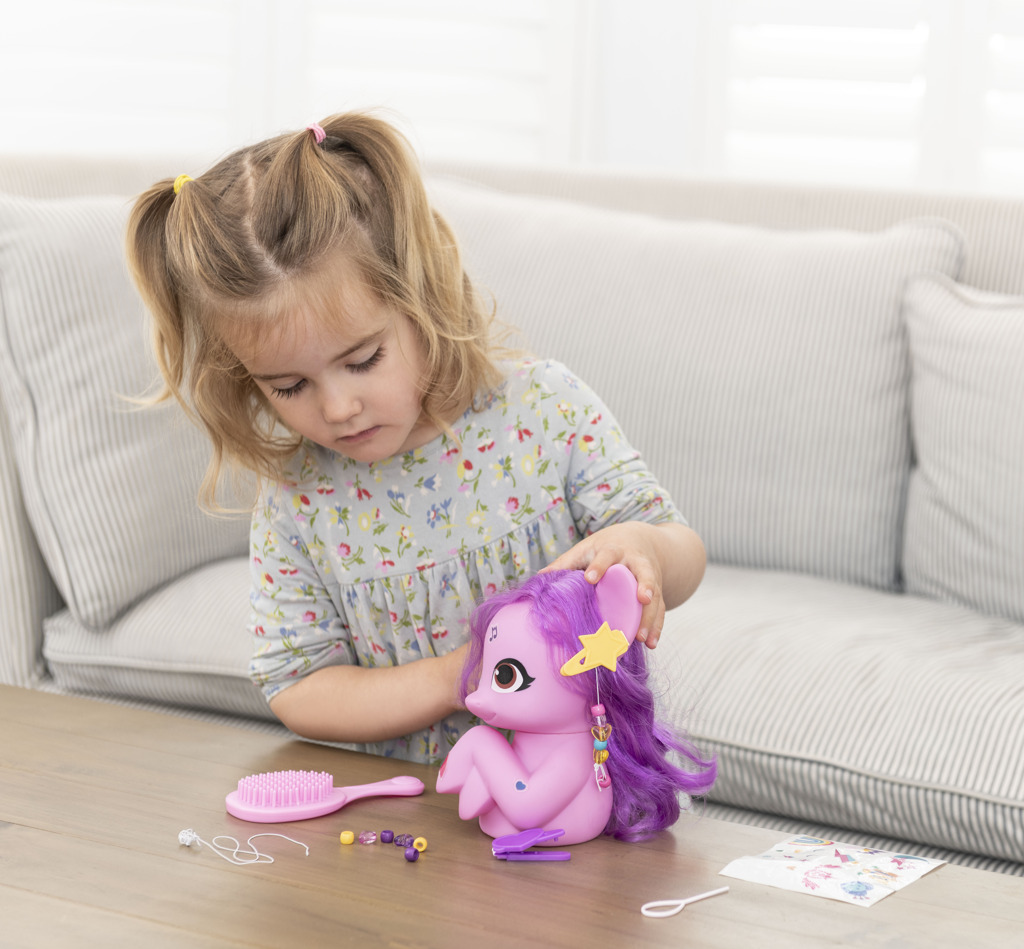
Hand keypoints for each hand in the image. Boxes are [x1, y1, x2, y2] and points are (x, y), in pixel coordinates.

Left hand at [540, 522, 684, 647]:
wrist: (640, 540)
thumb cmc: (606, 547)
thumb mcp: (586, 549)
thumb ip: (566, 563)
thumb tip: (540, 578)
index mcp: (615, 549)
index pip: (608, 555)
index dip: (599, 566)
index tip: (590, 578)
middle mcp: (636, 562)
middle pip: (644, 574)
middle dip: (645, 587)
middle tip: (642, 600)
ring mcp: (650, 577)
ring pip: (655, 596)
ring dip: (651, 617)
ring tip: (642, 638)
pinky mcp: (658, 590)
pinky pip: (660, 608)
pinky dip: (657, 625)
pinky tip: (651, 642)